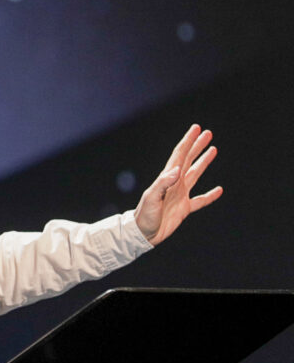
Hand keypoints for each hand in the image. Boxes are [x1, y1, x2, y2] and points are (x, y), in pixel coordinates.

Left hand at [134, 124, 222, 244]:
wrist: (142, 234)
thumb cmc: (144, 216)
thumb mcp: (151, 198)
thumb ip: (163, 183)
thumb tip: (177, 169)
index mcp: (166, 178)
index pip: (179, 155)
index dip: (188, 141)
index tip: (196, 129)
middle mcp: (174, 183)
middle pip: (188, 160)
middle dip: (197, 146)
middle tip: (208, 133)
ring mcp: (180, 195)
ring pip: (195, 174)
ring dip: (203, 162)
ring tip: (213, 150)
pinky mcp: (184, 208)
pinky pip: (200, 200)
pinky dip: (210, 196)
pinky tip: (219, 190)